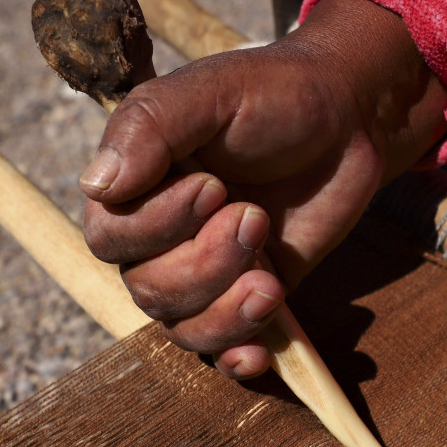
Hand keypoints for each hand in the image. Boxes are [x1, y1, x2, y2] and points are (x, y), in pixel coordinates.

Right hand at [80, 0, 446, 377]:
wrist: (350, 118)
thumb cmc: (274, 94)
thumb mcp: (211, 90)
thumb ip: (150, 126)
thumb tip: (95, 184)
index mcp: (137, 185)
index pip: (109, 237)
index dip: (156, 227)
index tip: (214, 187)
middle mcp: (160, 236)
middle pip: (147, 289)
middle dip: (205, 264)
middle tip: (256, 216)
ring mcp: (205, 271)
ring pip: (183, 325)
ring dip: (226, 310)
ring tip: (271, 276)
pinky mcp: (248, 294)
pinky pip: (223, 348)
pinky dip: (236, 356)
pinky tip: (259, 351)